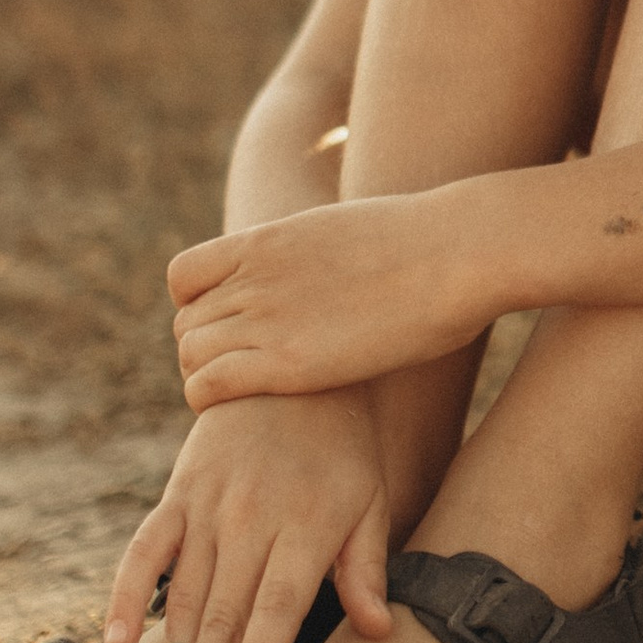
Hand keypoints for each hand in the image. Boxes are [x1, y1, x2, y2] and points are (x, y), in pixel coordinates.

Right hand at [102, 390, 394, 642]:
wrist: (289, 370)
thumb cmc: (341, 448)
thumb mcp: (370, 500)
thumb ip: (364, 567)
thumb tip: (377, 630)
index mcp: (305, 526)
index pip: (278, 605)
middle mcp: (250, 520)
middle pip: (225, 616)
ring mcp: (207, 507)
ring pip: (185, 597)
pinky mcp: (175, 495)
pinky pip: (145, 551)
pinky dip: (127, 594)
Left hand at [168, 186, 498, 407]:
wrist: (459, 250)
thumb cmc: (431, 246)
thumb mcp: (352, 233)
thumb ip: (319, 254)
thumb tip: (341, 269)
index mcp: (267, 240)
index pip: (183, 277)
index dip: (196, 308)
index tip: (231, 329)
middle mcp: (255, 276)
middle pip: (186, 324)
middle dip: (208, 351)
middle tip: (247, 375)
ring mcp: (267, 317)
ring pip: (190, 354)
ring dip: (209, 378)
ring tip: (250, 395)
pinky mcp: (286, 362)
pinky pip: (207, 384)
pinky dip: (209, 399)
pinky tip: (242, 408)